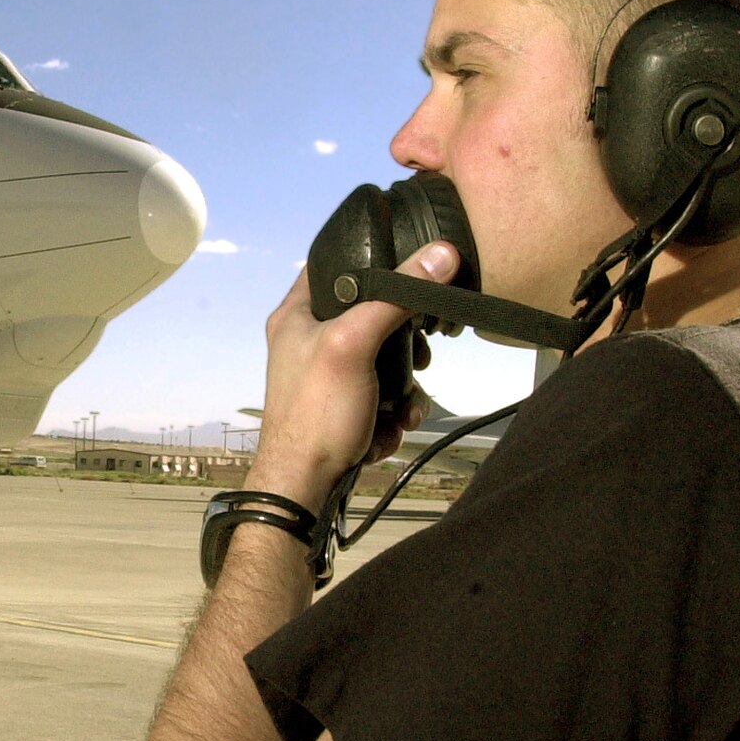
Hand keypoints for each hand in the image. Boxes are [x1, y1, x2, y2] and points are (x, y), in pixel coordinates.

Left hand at [245, 242, 459, 513]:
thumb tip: (442, 253)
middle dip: (404, 348)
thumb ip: (397, 296)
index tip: (410, 274)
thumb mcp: (354, 344)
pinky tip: (386, 432)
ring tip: (401, 411)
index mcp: (297, 314)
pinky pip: (384, 398)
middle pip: (375, 318)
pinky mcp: (345, 407)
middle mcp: (311, 340)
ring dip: (405, 392)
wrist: (303, 487)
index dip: (375, 263)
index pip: (337, 264)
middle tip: (415, 361)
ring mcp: (329, 376)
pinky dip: (392, 416)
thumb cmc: (315, 413)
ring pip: (387, 364)